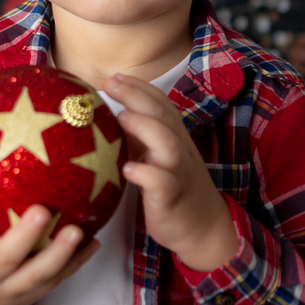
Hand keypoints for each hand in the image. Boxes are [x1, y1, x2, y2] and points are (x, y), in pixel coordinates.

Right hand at [0, 163, 100, 304]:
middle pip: (4, 259)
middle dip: (24, 237)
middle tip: (41, 210)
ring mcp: (9, 289)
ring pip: (37, 275)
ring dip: (60, 254)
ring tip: (77, 231)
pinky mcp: (30, 296)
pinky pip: (56, 280)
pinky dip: (76, 263)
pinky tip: (94, 241)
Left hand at [103, 73, 239, 271]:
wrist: (203, 227)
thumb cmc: (171, 186)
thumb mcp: (156, 155)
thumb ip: (138, 135)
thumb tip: (101, 115)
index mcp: (173, 135)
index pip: (160, 102)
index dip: (139, 87)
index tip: (115, 77)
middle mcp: (178, 149)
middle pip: (161, 114)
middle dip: (136, 96)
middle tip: (110, 84)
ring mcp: (176, 171)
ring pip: (167, 142)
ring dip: (144, 127)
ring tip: (121, 117)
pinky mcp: (172, 197)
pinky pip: (162, 182)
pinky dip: (145, 173)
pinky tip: (127, 169)